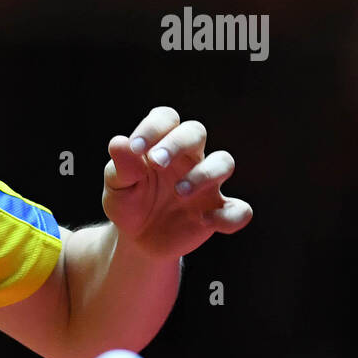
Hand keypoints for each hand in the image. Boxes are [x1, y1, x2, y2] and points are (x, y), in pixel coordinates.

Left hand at [102, 107, 252, 259]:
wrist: (136, 239)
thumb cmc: (128, 203)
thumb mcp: (117, 186)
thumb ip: (121, 166)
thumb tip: (119, 142)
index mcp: (161, 145)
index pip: (166, 118)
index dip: (154, 127)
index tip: (135, 147)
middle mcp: (189, 158)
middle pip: (196, 131)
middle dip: (178, 143)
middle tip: (157, 162)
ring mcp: (206, 185)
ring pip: (224, 162)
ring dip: (204, 174)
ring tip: (179, 191)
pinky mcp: (218, 212)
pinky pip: (240, 210)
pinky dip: (228, 215)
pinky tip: (202, 220)